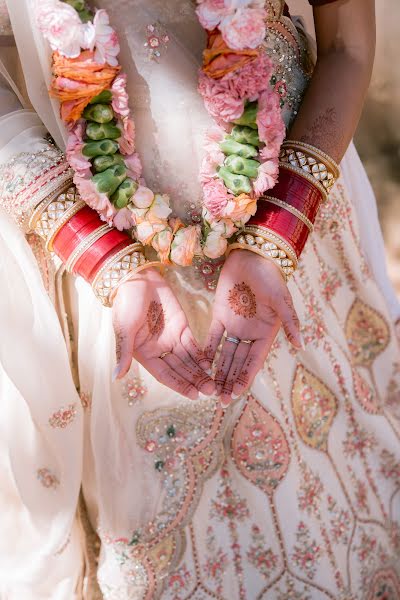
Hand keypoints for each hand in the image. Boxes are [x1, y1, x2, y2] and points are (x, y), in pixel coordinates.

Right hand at [112, 268, 214, 399]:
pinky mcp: (181, 326)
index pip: (164, 375)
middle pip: (179, 369)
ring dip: (200, 372)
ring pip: (188, 359)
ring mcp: (171, 338)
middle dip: (194, 381)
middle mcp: (159, 350)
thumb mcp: (123, 328)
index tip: (193, 395)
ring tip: (214, 383)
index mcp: (144, 354)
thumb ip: (124, 352)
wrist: (137, 278)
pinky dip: (201, 354)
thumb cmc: (125, 303)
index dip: (179, 385)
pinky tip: (210, 364)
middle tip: (211, 391)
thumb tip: (117, 377)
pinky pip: (193, 344)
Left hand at [203, 250, 301, 405]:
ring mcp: (234, 325)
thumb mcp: (283, 300)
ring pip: (224, 354)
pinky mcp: (219, 315)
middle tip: (220, 400)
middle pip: (238, 362)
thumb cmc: (271, 277)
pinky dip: (207, 350)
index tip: (236, 394)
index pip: (253, 361)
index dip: (245, 377)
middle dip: (229, 380)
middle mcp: (249, 333)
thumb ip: (290, 323)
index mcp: (265, 333)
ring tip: (209, 389)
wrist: (253, 256)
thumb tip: (301, 347)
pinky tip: (200, 365)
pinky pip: (212, 337)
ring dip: (218, 371)